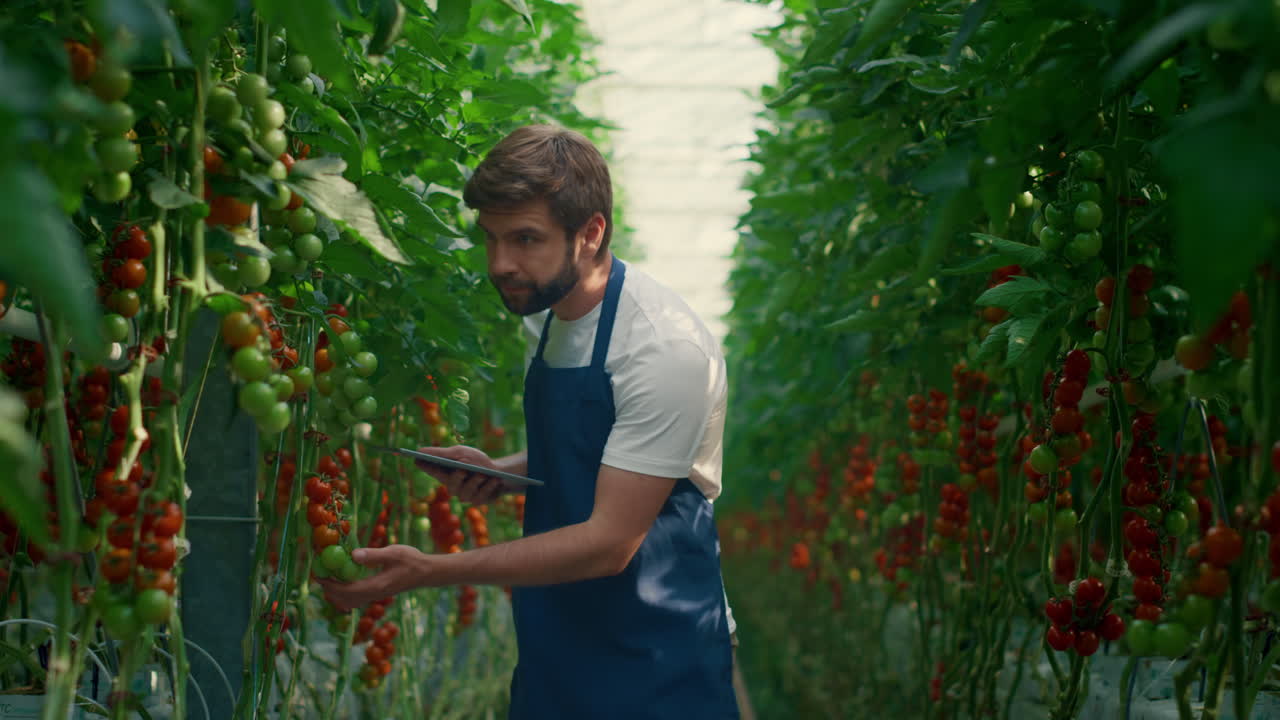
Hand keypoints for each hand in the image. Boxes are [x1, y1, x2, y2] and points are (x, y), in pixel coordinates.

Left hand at [315, 545, 429, 611]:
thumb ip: (373, 555)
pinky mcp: (378, 593)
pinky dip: (345, 593)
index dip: (330, 585)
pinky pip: (356, 598)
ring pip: (350, 601)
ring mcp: (376, 595)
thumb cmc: (412, 560)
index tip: (319, 575)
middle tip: (320, 575)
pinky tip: (344, 581)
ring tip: (328, 579)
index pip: (347, 590)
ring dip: (337, 592)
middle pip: (345, 599)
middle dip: (330, 589)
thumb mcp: (393, 553)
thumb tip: (352, 556)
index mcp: (376, 586)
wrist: (427, 572)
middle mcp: (374, 594)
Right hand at [414, 445, 505, 504]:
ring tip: (483, 474)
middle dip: (457, 477)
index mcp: (445, 474)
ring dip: (476, 481)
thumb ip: (443, 453)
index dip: (424, 466)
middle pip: (451, 485)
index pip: (432, 470)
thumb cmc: (476, 461)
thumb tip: (420, 450)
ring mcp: (466, 496)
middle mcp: (453, 487)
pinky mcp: (479, 501)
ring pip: (467, 492)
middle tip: (463, 469)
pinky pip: (482, 495)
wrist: (499, 472)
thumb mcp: (461, 453)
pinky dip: (489, 486)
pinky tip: (495, 480)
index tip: (417, 458)